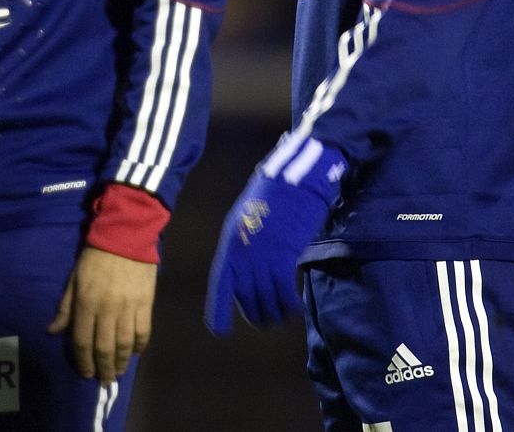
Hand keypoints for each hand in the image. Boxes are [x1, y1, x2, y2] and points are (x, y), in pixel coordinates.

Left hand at [47, 245, 156, 382]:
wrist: (125, 235)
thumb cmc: (95, 257)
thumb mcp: (73, 279)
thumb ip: (65, 308)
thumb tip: (52, 331)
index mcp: (86, 303)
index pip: (81, 340)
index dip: (82, 360)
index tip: (85, 372)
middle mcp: (106, 309)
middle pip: (104, 347)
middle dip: (102, 368)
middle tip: (103, 380)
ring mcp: (128, 307)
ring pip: (124, 344)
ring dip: (121, 362)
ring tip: (118, 372)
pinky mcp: (146, 303)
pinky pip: (144, 331)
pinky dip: (139, 346)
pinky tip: (135, 353)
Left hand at [204, 132, 345, 333]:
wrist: (292, 183)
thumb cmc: (271, 201)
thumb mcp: (246, 223)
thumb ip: (243, 251)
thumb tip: (243, 277)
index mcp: (230, 246)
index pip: (220, 284)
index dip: (218, 309)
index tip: (218, 331)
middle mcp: (242, 254)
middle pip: (245, 296)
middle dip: (254, 314)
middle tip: (265, 322)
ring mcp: (261, 256)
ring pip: (265, 298)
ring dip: (273, 313)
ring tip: (282, 318)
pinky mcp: (283, 256)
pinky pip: (283, 292)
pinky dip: (289, 305)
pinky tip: (294, 308)